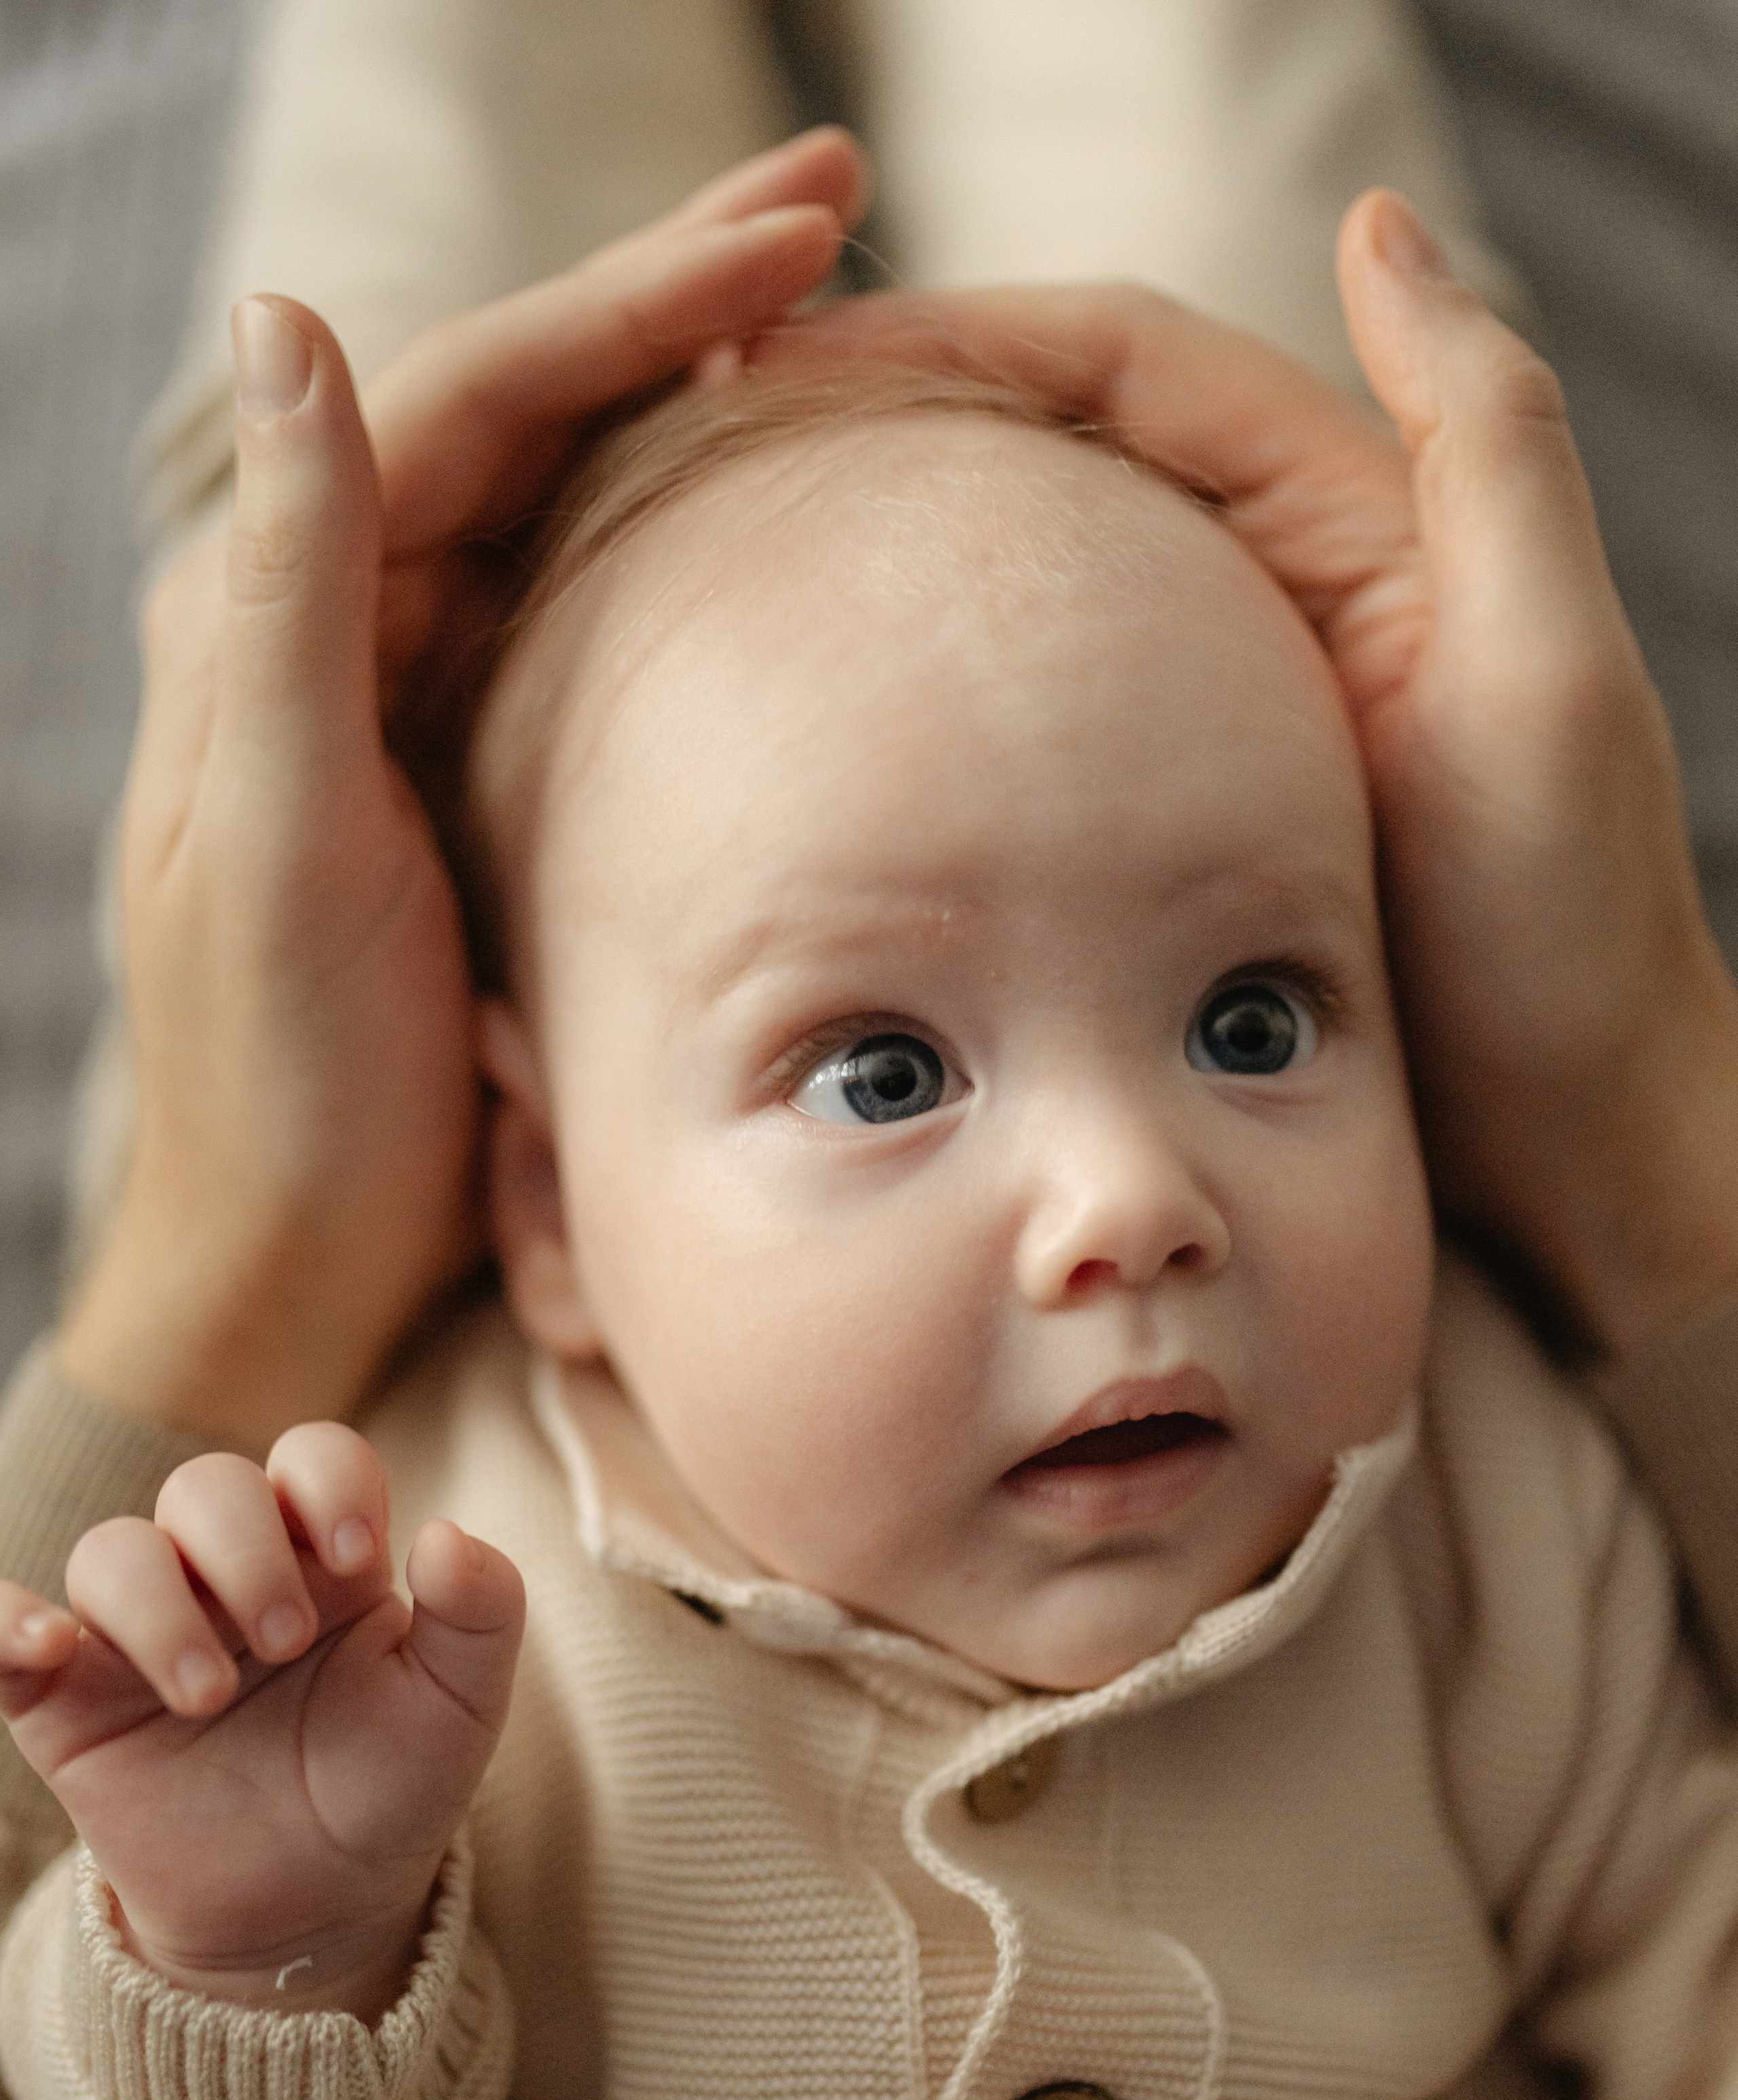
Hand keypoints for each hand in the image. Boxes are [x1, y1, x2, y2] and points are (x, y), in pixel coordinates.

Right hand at [0, 1427, 522, 2023]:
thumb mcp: (460, 1708)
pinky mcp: (67, 1699)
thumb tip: (446, 1532)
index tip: (359, 1557)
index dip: (327, 1482)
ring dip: (157, 1606)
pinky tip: (46, 1645)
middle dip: (244, 1548)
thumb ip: (482, 1614)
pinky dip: (7, 1622)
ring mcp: (142, 1632)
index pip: (314, 1456)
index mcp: (325, 1554)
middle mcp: (227, 1574)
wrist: (313, 1907)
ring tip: (208, 1696)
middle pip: (207, 1486)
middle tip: (284, 1642)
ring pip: (114, 1550)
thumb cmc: (389, 1787)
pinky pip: (5, 1632)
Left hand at [59, 129, 869, 1448]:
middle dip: (679, 297)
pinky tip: (777, 498)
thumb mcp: (281, 833)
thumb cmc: (280, 1079)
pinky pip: (597, 612)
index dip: (633, 297)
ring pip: (571, 494)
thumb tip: (286, 319)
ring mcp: (425, 692)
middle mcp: (348, 623)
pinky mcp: (488, 772)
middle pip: (532, 409)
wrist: (297, 1257)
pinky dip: (688, 535)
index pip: (476, 395)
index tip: (793, 228)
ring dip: (692, 389)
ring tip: (832, 304)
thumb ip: (289, 588)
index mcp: (283, 612)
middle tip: (834, 197)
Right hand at [770, 192, 1737, 1358]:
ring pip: (1029, 581)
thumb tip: (1377, 221)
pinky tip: (830, 738)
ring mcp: (1210, 708)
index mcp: (1347, 521)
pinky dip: (933, 707)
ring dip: (897, 556)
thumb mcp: (1546, 672)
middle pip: (1054, 448)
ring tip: (736, 562)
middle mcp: (1270, 589)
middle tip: (722, 436)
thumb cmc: (1572, 929)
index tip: (793, 351)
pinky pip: (1031, 728)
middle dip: (895, 420)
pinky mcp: (1169, 827)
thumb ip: (1489, 439)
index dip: (961, 330)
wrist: (1572, 1149)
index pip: (1124, 362)